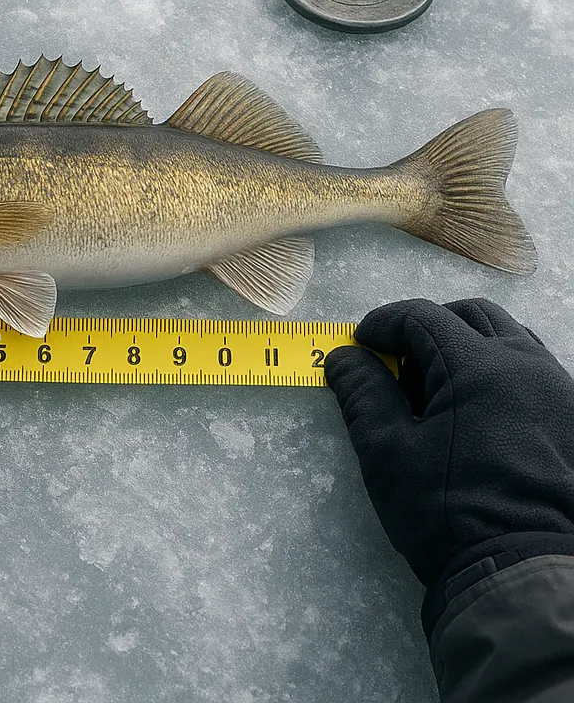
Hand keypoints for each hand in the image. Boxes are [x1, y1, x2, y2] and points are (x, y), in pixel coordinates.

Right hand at [324, 298, 573, 591]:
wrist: (526, 576)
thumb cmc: (448, 512)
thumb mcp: (388, 453)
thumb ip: (363, 393)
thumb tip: (344, 356)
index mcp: (479, 367)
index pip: (423, 318)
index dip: (384, 323)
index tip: (361, 343)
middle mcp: (527, 366)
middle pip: (472, 316)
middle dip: (428, 327)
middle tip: (399, 360)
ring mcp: (559, 392)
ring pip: (510, 340)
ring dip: (468, 347)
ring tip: (439, 388)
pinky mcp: (573, 421)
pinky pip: (534, 373)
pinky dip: (499, 373)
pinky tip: (479, 413)